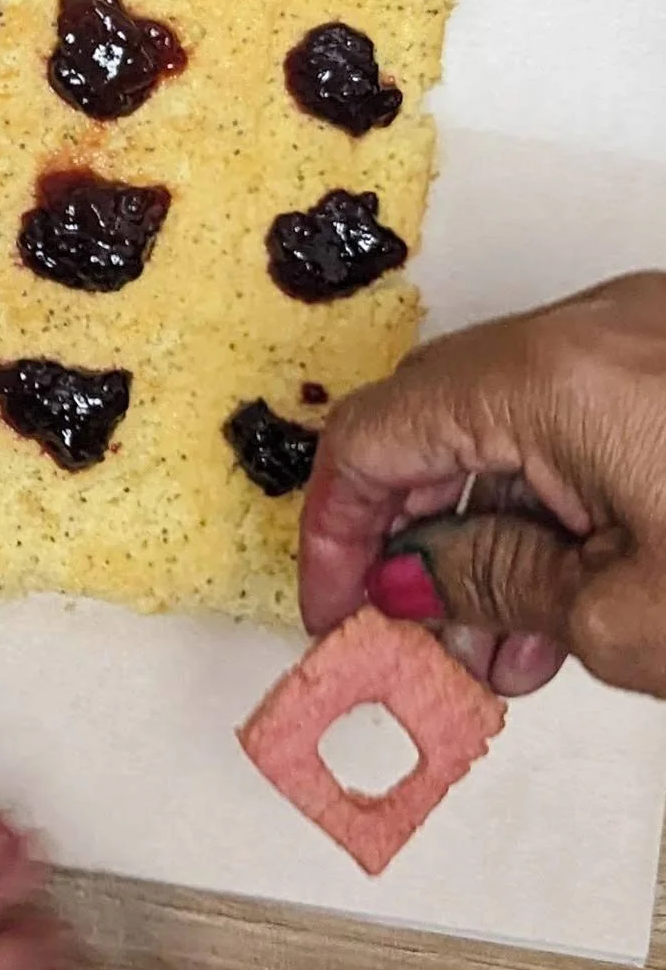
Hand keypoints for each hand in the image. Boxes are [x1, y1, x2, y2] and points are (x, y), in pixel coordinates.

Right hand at [300, 273, 665, 696]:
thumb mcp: (633, 617)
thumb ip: (500, 587)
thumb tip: (420, 580)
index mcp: (554, 378)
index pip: (374, 438)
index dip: (334, 533)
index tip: (337, 610)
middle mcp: (593, 328)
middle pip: (434, 422)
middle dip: (411, 537)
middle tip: (413, 632)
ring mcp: (645, 334)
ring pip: (510, 423)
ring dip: (488, 528)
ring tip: (504, 641)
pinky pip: (579, 418)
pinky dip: (554, 495)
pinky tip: (568, 586)